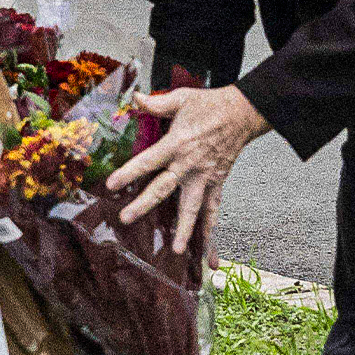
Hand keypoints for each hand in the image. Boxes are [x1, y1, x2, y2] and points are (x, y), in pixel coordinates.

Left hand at [108, 85, 271, 254]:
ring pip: (192, 208)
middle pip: (164, 188)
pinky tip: (209, 256)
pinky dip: (211, 234)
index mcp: (178, 144)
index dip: (129, 172)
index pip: (148, 161)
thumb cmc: (210, 105)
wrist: (243, 113)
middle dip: (144, 205)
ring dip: (185, 230)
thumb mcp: (182, 98)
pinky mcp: (216, 185)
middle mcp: (190, 165)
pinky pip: (213, 212)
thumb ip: (156, 103)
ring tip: (178, 251)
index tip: (111, 185)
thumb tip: (134, 98)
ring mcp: (205, 178)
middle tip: (126, 218)